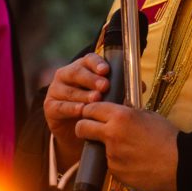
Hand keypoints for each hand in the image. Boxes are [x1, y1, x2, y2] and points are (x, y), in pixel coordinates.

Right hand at [44, 53, 110, 168]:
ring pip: (69, 90)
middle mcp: (66, 75)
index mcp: (82, 67)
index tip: (106, 70)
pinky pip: (60, 106)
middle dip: (91, 79)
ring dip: (83, 94)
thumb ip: (121, 88)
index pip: (88, 60)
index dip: (97, 64)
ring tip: (96, 99)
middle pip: (77, 72)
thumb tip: (141, 86)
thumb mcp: (107, 96)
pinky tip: (81, 110)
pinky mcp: (50, 106)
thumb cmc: (95, 107)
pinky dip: (71, 108)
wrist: (76, 131)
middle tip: (104, 86)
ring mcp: (56, 90)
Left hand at [76, 102, 178, 190]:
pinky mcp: (116, 172)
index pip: (90, 108)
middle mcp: (111, 134)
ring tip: (130, 150)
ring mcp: (112, 155)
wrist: (180, 163)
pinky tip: (135, 162)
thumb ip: (128, 113)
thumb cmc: (168, 137)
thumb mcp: (147, 115)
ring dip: (107, 148)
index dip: (88, 111)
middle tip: (90, 130)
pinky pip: (111, 165)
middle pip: (82, 128)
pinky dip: (119, 163)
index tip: (89, 114)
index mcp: (120, 116)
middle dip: (83, 128)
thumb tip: (117, 110)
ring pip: (99, 148)